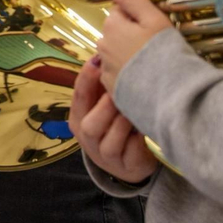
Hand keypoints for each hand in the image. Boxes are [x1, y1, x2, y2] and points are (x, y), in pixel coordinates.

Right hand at [72, 57, 159, 183]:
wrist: (128, 162)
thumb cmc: (115, 125)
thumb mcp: (103, 106)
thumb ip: (102, 87)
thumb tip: (105, 54)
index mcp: (78, 119)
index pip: (78, 98)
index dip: (86, 80)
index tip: (96, 62)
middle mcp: (87, 139)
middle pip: (89, 125)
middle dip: (105, 107)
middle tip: (120, 91)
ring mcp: (106, 156)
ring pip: (110, 142)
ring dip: (123, 124)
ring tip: (134, 111)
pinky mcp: (127, 167)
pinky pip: (132, 153)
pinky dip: (139, 141)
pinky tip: (145, 129)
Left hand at [95, 0, 172, 92]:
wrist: (170, 96)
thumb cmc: (165, 55)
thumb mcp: (154, 20)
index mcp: (112, 26)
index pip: (120, 12)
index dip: (139, 18)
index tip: (154, 28)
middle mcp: (103, 46)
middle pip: (117, 33)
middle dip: (132, 36)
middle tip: (156, 47)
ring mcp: (106, 69)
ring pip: (117, 53)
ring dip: (129, 55)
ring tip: (152, 64)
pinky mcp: (112, 89)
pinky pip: (119, 74)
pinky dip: (129, 73)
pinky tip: (145, 78)